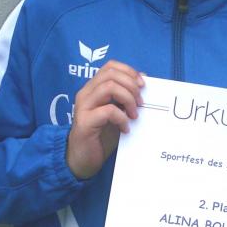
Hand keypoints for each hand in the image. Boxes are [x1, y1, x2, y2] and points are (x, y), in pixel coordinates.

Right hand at [66, 61, 143, 179]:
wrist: (83, 159)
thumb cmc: (101, 136)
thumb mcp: (117, 113)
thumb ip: (126, 98)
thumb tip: (143, 82)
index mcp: (93, 89)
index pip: (110, 67)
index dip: (129, 71)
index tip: (142, 85)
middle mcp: (86, 94)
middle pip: (110, 74)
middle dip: (131, 85)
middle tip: (140, 103)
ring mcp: (83, 107)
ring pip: (109, 87)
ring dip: (128, 99)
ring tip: (134, 115)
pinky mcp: (85, 122)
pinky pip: (108, 111)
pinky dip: (122, 118)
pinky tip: (125, 128)